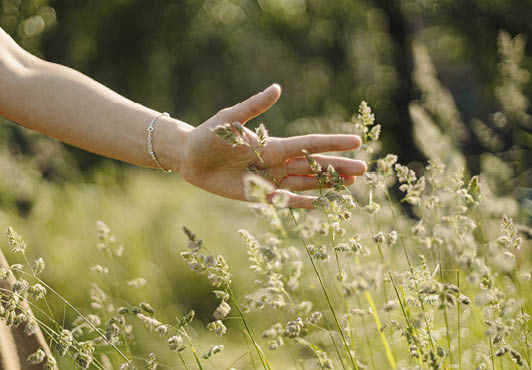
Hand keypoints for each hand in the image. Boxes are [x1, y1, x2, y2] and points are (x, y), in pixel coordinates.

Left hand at [177, 84, 366, 208]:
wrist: (189, 157)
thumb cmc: (209, 135)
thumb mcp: (230, 119)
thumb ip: (254, 107)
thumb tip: (277, 88)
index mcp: (273, 143)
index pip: (309, 144)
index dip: (333, 143)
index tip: (356, 142)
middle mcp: (275, 161)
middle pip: (313, 165)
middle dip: (337, 168)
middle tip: (363, 170)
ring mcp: (268, 179)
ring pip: (303, 183)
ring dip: (325, 184)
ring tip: (349, 185)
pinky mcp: (256, 195)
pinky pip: (282, 201)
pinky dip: (299, 203)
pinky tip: (318, 205)